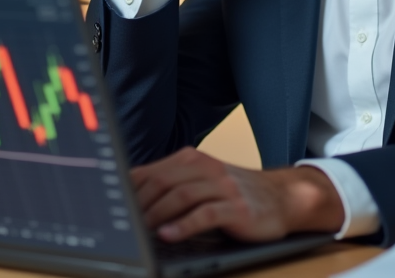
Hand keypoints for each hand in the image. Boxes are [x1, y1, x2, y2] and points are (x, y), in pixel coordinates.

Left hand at [130, 147, 343, 242]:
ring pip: (180, 196)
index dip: (128, 190)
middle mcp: (206, 168)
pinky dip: (183, 225)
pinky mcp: (236, 207)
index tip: (111, 208)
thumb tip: (130, 197)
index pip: (150, 171)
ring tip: (140, 231)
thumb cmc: (235, 193)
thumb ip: (171, 184)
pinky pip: (204, 214)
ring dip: (156, 215)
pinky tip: (168, 235)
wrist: (282, 197)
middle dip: (138, 204)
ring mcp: (222, 186)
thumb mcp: (202, 181)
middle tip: (122, 224)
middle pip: (161, 182)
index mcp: (192, 159)